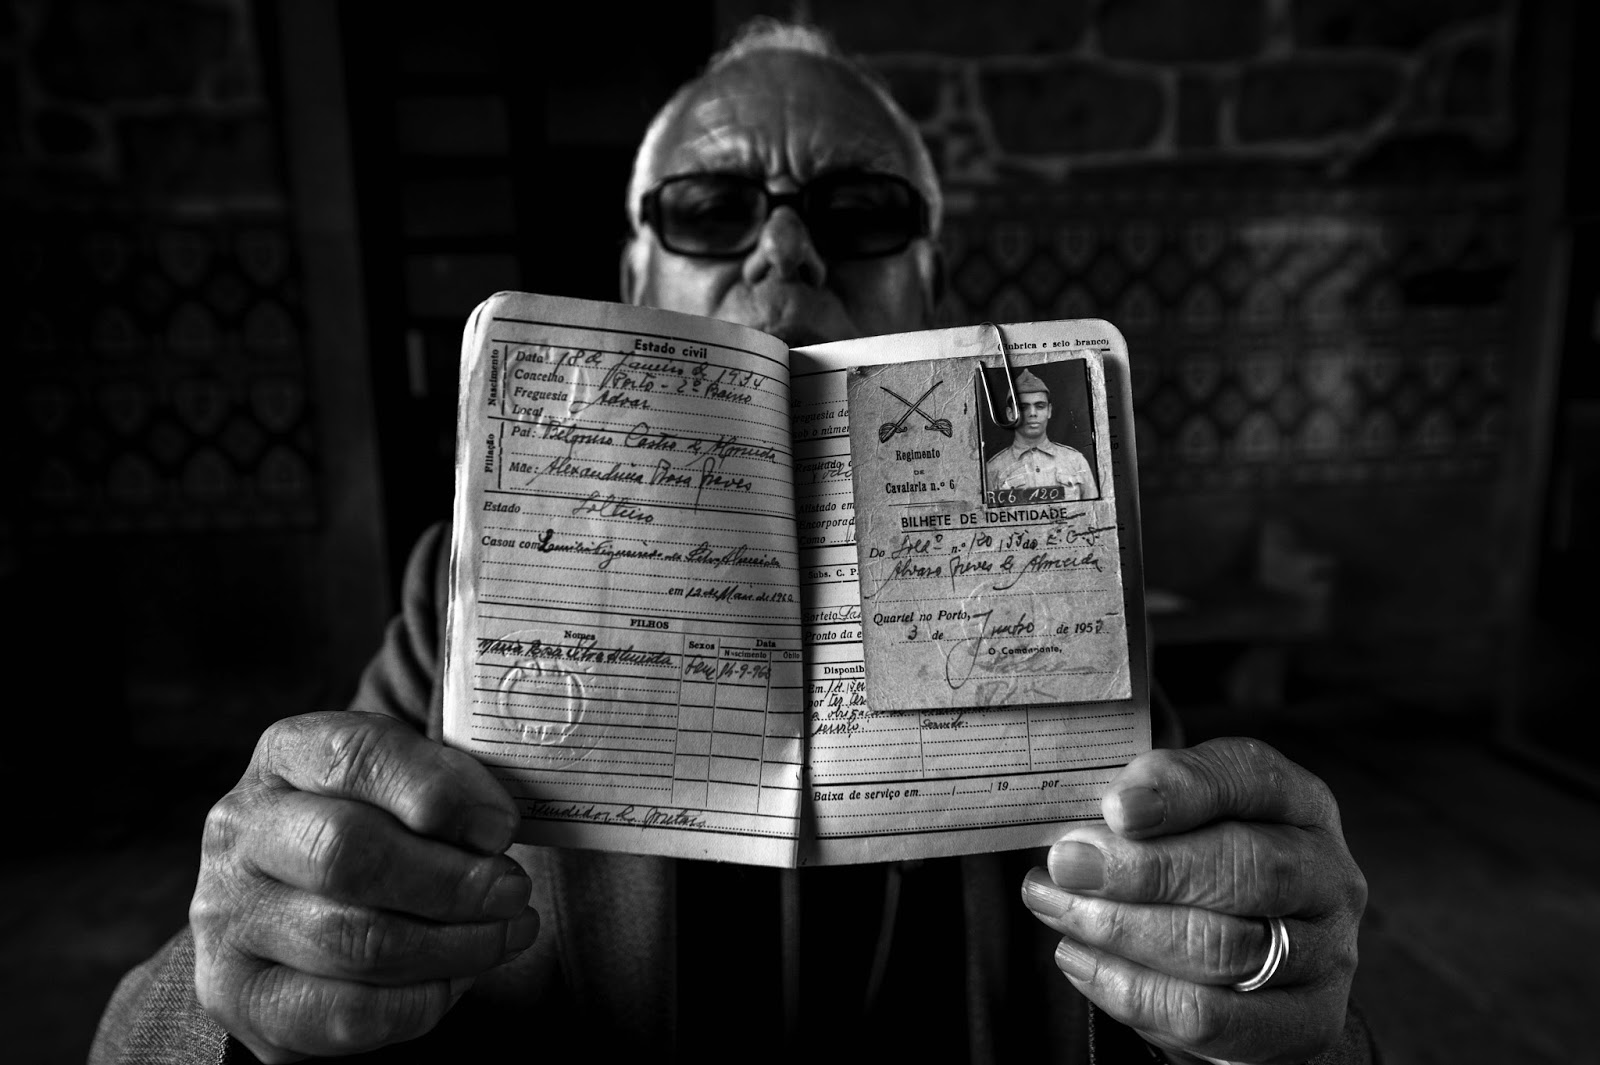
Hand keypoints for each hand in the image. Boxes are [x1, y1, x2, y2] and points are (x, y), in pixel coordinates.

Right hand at [190, 712, 537, 1061]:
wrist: (300, 899)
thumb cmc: (378, 824)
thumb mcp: (407, 779)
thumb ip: (447, 787)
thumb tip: (491, 832)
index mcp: (285, 755)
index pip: (354, 755)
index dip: (439, 792)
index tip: (502, 827)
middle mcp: (241, 830)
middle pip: (347, 852)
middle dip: (451, 880)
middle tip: (512, 891)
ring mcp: (228, 917)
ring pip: (353, 940)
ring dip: (453, 945)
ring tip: (504, 934)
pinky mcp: (240, 997)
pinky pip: (346, 1013)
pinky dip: (421, 999)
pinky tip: (458, 977)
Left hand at [1021, 738, 1365, 1064]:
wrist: (1255, 977)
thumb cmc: (1200, 870)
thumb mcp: (1179, 820)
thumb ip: (1138, 807)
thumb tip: (1075, 825)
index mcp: (1298, 803)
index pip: (1251, 778)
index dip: (1180, 788)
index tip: (1113, 807)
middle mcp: (1327, 874)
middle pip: (1247, 867)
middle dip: (1144, 868)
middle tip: (1067, 864)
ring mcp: (1326, 954)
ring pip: (1223, 947)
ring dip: (1121, 929)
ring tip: (1055, 908)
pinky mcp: (1305, 1024)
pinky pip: (1210, 1017)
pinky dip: (1131, 990)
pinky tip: (1078, 959)